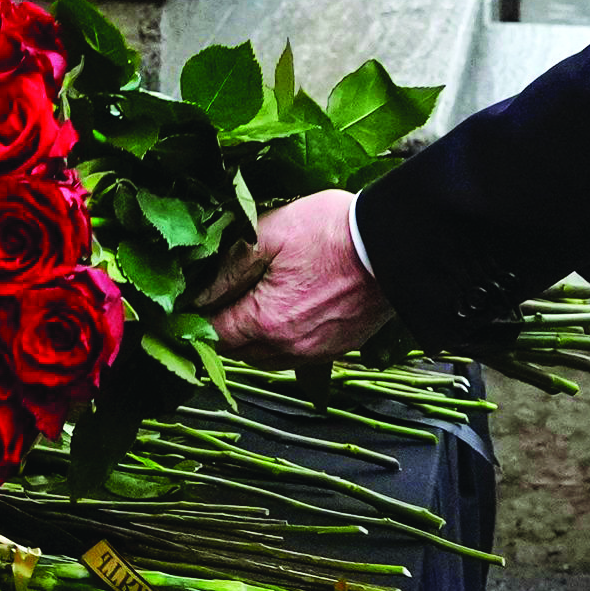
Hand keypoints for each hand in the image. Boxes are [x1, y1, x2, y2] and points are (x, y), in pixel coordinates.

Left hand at [209, 187, 394, 365]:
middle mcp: (289, 347)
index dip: (197, 317)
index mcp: (266, 321)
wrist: (396, 244)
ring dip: (253, 338)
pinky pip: (296, 356)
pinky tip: (287, 312)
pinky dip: (283, 340)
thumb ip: (229, 265)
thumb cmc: (334, 232)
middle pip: (237, 351)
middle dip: (223, 328)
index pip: (212, 334)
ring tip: (253, 304)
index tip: (193, 301)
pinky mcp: (338, 349)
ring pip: (266, 358)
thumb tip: (199, 292)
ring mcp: (316, 352)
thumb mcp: (270, 232)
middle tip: (221, 298)